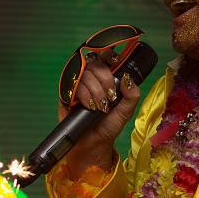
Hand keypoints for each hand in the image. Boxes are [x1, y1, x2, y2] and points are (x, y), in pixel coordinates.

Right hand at [61, 49, 140, 175]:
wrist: (94, 143)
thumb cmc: (109, 125)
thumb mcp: (126, 110)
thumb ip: (132, 94)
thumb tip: (128, 78)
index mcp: (105, 77)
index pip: (104, 56)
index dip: (108, 54)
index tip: (114, 61)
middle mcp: (90, 78)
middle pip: (94, 63)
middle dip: (105, 79)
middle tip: (110, 96)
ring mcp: (77, 85)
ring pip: (84, 74)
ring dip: (96, 90)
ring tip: (101, 107)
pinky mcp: (66, 94)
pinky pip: (73, 85)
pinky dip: (84, 95)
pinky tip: (89, 106)